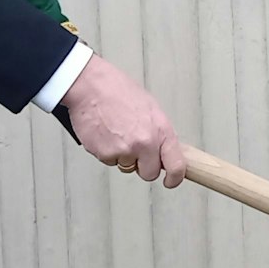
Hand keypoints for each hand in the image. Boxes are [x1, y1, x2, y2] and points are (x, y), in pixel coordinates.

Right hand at [57, 54, 185, 186]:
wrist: (91, 86)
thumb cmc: (118, 91)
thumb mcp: (150, 108)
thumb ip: (158, 133)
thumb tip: (162, 149)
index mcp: (161, 130)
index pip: (177, 165)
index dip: (174, 178)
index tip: (170, 181)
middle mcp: (145, 143)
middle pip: (149, 173)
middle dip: (142, 166)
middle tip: (135, 150)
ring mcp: (125, 150)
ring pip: (127, 167)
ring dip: (123, 156)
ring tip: (116, 133)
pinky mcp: (106, 154)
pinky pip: (109, 161)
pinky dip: (107, 151)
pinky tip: (106, 133)